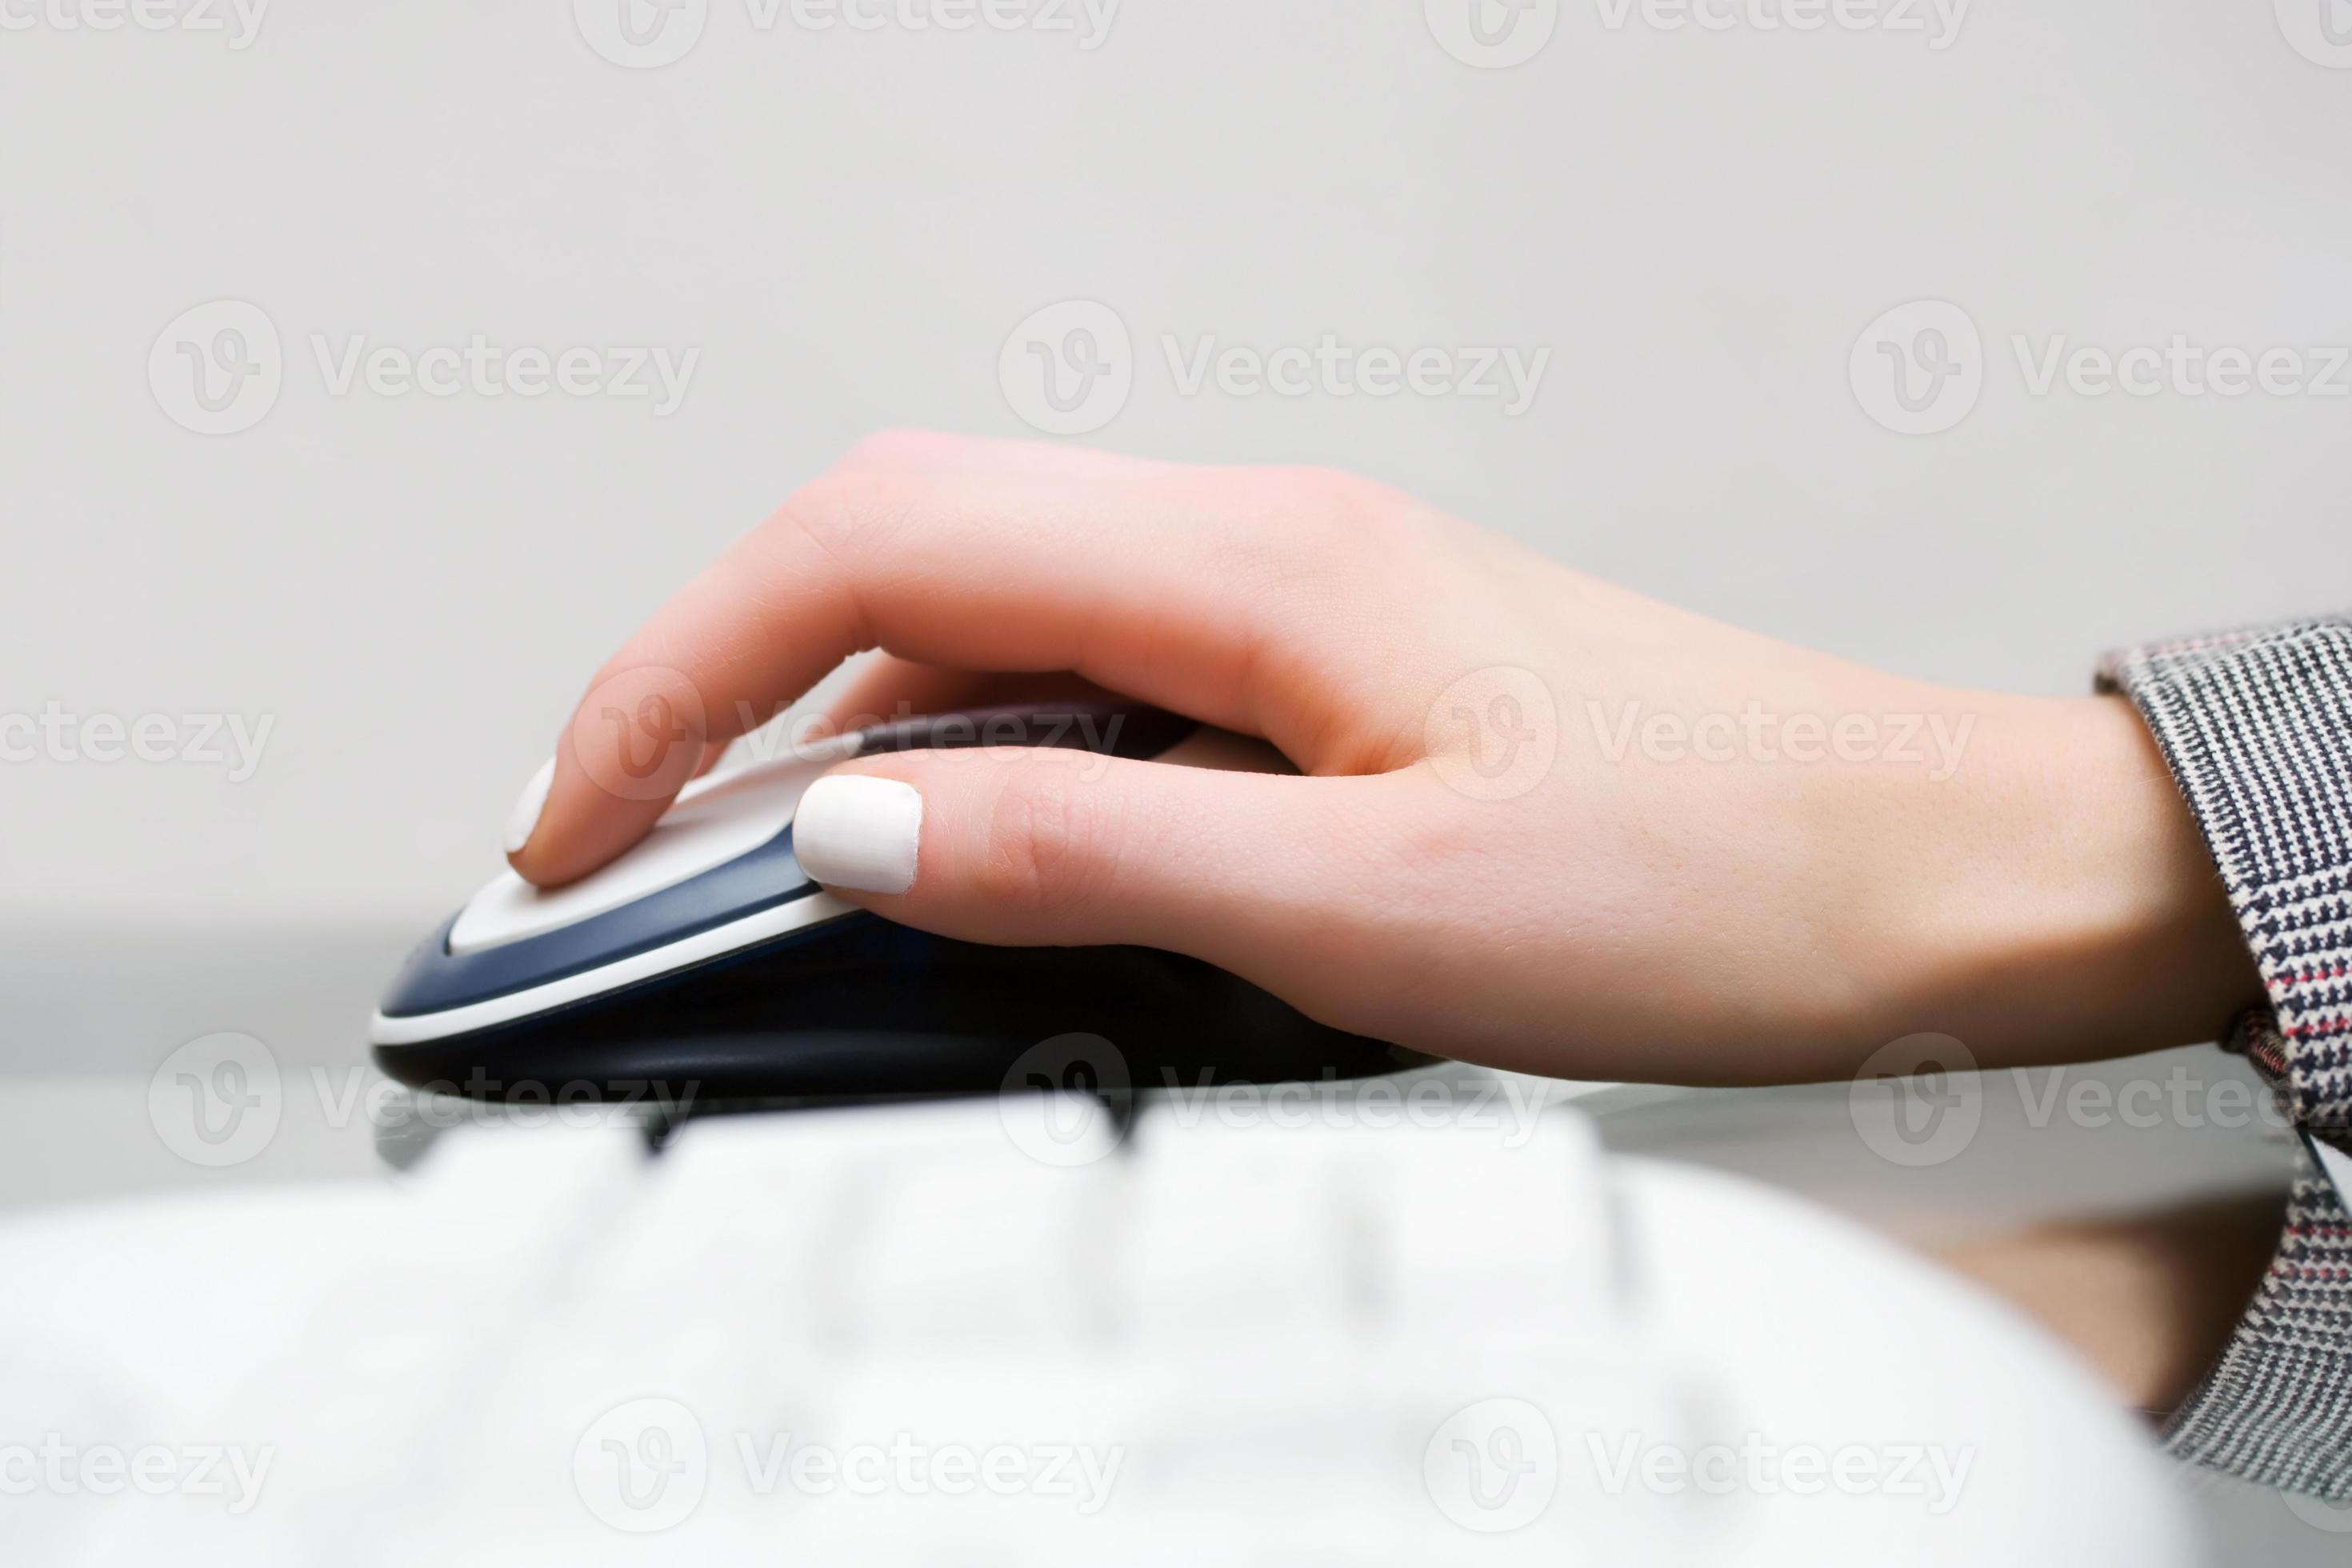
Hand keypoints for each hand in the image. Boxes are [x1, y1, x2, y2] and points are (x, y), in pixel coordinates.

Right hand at [506, 431, 2262, 1083]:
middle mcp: (1257, 550)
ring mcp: (1288, 604)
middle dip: (720, 684)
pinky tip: (960, 867)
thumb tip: (861, 832)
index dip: (680, 668)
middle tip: (615, 849)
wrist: (1921, 872)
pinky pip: (1092, 686)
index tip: (576, 815)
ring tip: (751, 888)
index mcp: (1256, 569)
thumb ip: (1096, 860)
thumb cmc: (1721, 881)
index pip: (874, 545)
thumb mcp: (1377, 919)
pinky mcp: (1322, 674)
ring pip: (990, 623)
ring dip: (848, 737)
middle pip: (902, 551)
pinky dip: (977, 766)